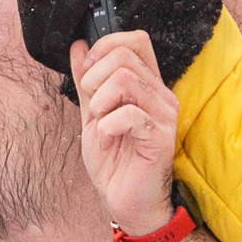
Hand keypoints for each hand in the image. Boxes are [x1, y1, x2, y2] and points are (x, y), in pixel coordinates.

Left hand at [72, 31, 180, 236]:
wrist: (122, 200)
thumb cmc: (113, 161)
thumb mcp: (92, 114)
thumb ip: (87, 81)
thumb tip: (79, 46)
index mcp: (146, 84)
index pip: (135, 40)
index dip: (106, 45)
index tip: (88, 71)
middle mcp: (159, 94)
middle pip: (125, 55)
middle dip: (95, 77)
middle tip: (93, 107)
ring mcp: (163, 114)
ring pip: (125, 79)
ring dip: (100, 103)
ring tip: (101, 125)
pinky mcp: (160, 137)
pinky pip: (129, 114)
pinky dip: (107, 127)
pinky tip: (107, 140)